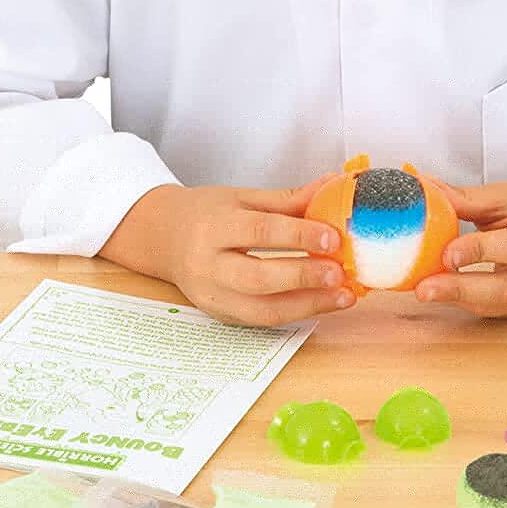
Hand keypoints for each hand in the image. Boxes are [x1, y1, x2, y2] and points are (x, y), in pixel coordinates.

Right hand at [152, 178, 355, 327]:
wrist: (163, 238)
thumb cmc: (206, 213)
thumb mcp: (243, 197)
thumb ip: (288, 198)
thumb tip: (332, 186)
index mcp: (213, 227)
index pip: (259, 232)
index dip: (298, 235)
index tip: (332, 237)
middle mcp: (208, 265)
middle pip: (258, 278)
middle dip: (303, 277)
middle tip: (339, 272)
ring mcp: (212, 296)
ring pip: (261, 310)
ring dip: (308, 306)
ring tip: (343, 296)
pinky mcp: (220, 315)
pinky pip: (261, 321)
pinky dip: (295, 314)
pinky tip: (321, 303)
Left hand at [413, 175, 506, 317]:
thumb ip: (467, 199)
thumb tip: (425, 187)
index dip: (482, 251)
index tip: (448, 254)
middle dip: (463, 290)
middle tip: (425, 289)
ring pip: (499, 304)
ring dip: (460, 300)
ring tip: (426, 291)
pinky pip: (495, 308)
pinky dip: (468, 301)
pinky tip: (441, 292)